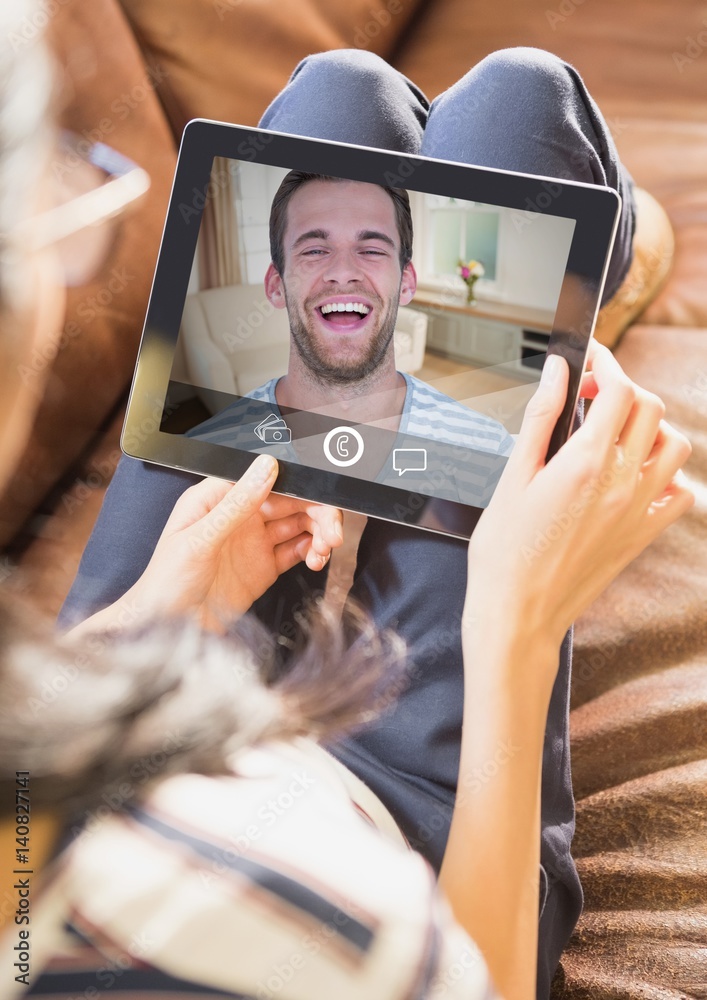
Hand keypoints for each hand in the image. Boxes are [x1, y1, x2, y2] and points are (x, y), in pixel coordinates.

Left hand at [126, 455, 342, 627]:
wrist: (166, 629)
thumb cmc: (166, 582)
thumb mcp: (200, 538)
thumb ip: (237, 504)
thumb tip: (265, 468)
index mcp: (218, 498)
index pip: (267, 480)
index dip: (298, 485)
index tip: (320, 497)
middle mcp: (239, 516)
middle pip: (290, 501)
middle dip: (317, 512)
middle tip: (332, 531)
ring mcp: (253, 541)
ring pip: (298, 525)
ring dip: (318, 532)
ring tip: (326, 547)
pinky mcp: (264, 567)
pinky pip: (296, 551)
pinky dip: (312, 552)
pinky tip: (316, 558)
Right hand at [464, 340, 693, 665]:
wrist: (518, 613)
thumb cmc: (504, 552)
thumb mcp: (512, 476)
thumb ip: (540, 418)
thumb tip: (557, 372)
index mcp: (585, 464)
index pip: (618, 390)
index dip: (606, 363)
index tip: (589, 360)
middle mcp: (621, 484)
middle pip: (650, 409)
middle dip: (623, 389)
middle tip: (591, 397)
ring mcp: (638, 511)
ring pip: (674, 446)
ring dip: (649, 427)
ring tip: (614, 433)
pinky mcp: (641, 536)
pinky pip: (681, 493)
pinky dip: (667, 474)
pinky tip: (635, 475)